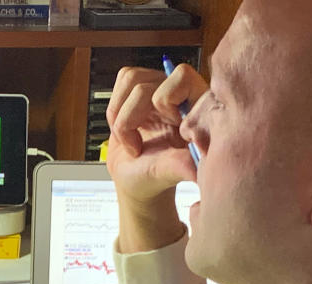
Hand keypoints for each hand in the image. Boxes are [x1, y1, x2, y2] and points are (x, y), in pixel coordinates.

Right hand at [106, 64, 206, 202]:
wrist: (136, 177)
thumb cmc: (155, 175)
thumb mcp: (169, 172)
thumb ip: (182, 166)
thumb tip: (197, 170)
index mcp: (195, 106)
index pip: (182, 76)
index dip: (165, 100)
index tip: (166, 128)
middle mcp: (178, 93)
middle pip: (144, 85)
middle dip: (131, 119)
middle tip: (137, 145)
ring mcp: (157, 89)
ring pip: (129, 79)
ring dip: (120, 115)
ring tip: (129, 136)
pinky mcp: (138, 90)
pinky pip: (121, 81)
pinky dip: (114, 109)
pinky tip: (124, 128)